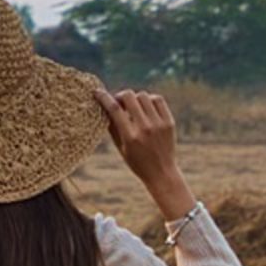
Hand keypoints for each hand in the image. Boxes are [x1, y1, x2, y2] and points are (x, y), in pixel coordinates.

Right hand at [96, 86, 186, 208]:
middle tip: (119, 103)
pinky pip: (157, 100)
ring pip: (143, 95)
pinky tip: (145, 107)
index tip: (97, 91)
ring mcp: (158, 124)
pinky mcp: (169, 122)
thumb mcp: (120, 148)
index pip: (114, 109)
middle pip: (129, 97)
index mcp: (130, 137)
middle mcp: (145, 128)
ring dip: (135, 98)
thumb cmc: (137, 162)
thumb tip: (103, 107)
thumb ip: (112, 127)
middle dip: (120, 96)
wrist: (162, 173)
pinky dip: (149, 99)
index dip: (103, 97)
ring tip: (133, 107)